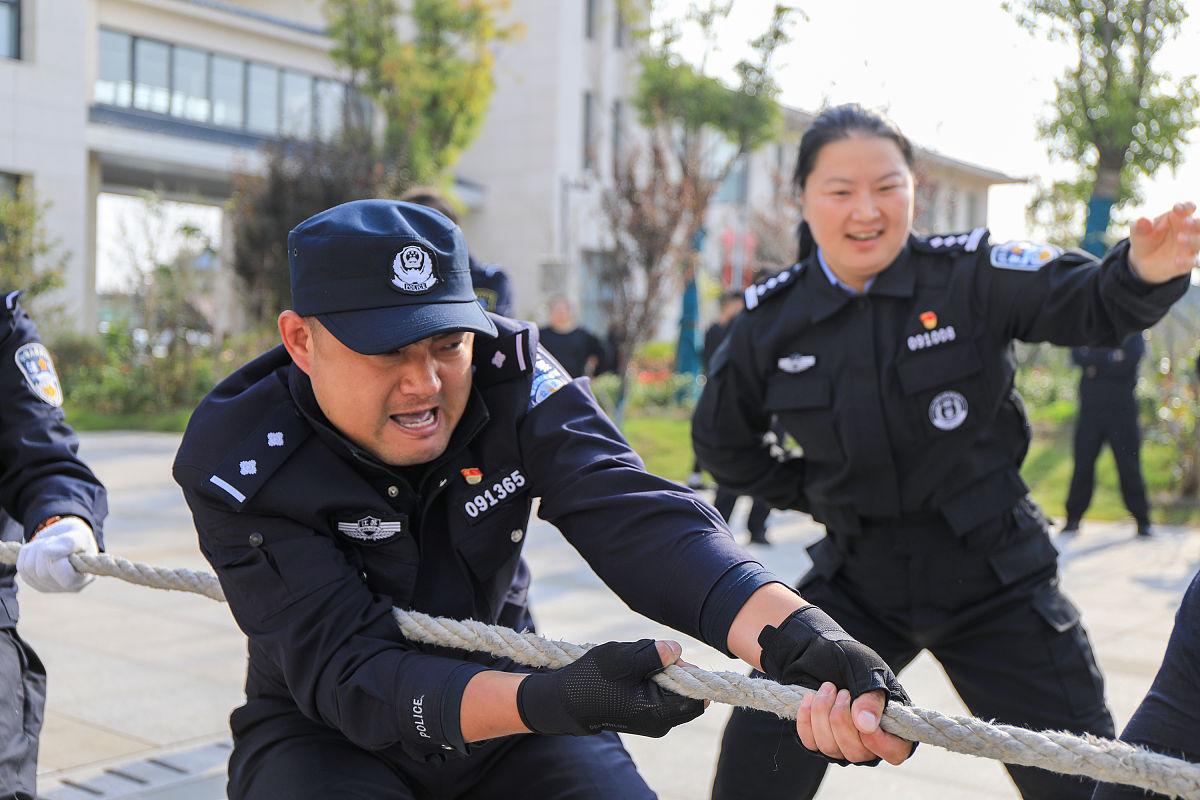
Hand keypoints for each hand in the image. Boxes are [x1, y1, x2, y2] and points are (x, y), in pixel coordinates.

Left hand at [16, 517, 96, 592]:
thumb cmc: (78, 538)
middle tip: (57, 540)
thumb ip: (69, 543)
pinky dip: (27, 552)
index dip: (58, 554)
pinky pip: (21, 567)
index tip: (66, 543)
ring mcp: (47, 587)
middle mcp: (64, 588)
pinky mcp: (33, 582)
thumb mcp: (80, 535)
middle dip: (45, 549)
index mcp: (82, 579)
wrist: (67, 537)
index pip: (63, 574)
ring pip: (28, 568)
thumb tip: (47, 552)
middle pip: (42, 572)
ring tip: (49, 543)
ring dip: (35, 548)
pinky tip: (39, 549)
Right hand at [516, 639, 704, 736]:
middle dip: (670, 669)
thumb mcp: (623, 660)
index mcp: (658, 713)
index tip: (672, 658)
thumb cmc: (592, 680)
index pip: (696, 699)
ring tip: (631, 664)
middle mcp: (659, 722)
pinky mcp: (643, 715)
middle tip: (648, 656)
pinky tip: (628, 672)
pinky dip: (648, 678)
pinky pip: (657, 692)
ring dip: (656, 671)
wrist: (565, 701)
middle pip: (683, 691)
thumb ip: (653, 654)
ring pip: (669, 689)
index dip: (690, 674)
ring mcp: (651, 721)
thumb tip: (678, 651)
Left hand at [759, 606, 913, 765]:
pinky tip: (810, 697)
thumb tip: (866, 726)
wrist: (819, 648)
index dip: (880, 742)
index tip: (863, 720)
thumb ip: (871, 698)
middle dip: (843, 720)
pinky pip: (810, 742)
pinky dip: (807, 720)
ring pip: (831, 749)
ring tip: (827, 687)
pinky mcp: (816, 738)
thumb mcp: (867, 671)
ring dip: (824, 715)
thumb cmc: (851, 660)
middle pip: (857, 753)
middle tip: (842, 691)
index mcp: (890, 724)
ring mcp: (840, 743)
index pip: (894, 752)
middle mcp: (867, 741)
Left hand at [1128, 201, 1199, 282]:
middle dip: (1195, 223)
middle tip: (1185, 223)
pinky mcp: (1189, 261)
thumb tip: (1142, 220)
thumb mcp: (1138, 233)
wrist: (1144, 262)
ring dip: (1193, 240)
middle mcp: (1189, 230)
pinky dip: (1189, 261)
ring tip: (1179, 239)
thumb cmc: (1145, 240)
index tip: (1177, 209)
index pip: (1188, 208)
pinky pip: (1195, 261)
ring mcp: (1191, 246)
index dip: (1186, 207)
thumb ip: (1140, 226)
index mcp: (1178, 217)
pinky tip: (1177, 262)